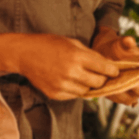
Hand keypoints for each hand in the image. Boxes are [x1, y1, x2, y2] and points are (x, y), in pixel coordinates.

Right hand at [0, 33, 119, 99]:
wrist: (24, 54)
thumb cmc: (49, 44)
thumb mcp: (72, 43)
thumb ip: (90, 55)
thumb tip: (107, 65)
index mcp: (77, 56)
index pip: (104, 68)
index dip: (112, 70)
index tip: (114, 71)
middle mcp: (70, 72)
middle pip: (98, 83)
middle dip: (102, 78)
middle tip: (100, 74)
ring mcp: (62, 85)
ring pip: (87, 92)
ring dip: (88, 85)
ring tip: (83, 76)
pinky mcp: (55, 94)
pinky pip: (74, 96)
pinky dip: (76, 89)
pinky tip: (71, 80)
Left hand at [91, 30, 138, 106]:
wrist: (105, 52)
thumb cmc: (119, 47)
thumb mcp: (121, 43)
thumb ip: (126, 42)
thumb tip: (129, 41)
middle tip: (132, 83)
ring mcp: (133, 91)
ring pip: (135, 99)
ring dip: (128, 96)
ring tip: (119, 88)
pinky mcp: (122, 94)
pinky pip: (124, 101)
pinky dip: (120, 98)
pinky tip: (114, 92)